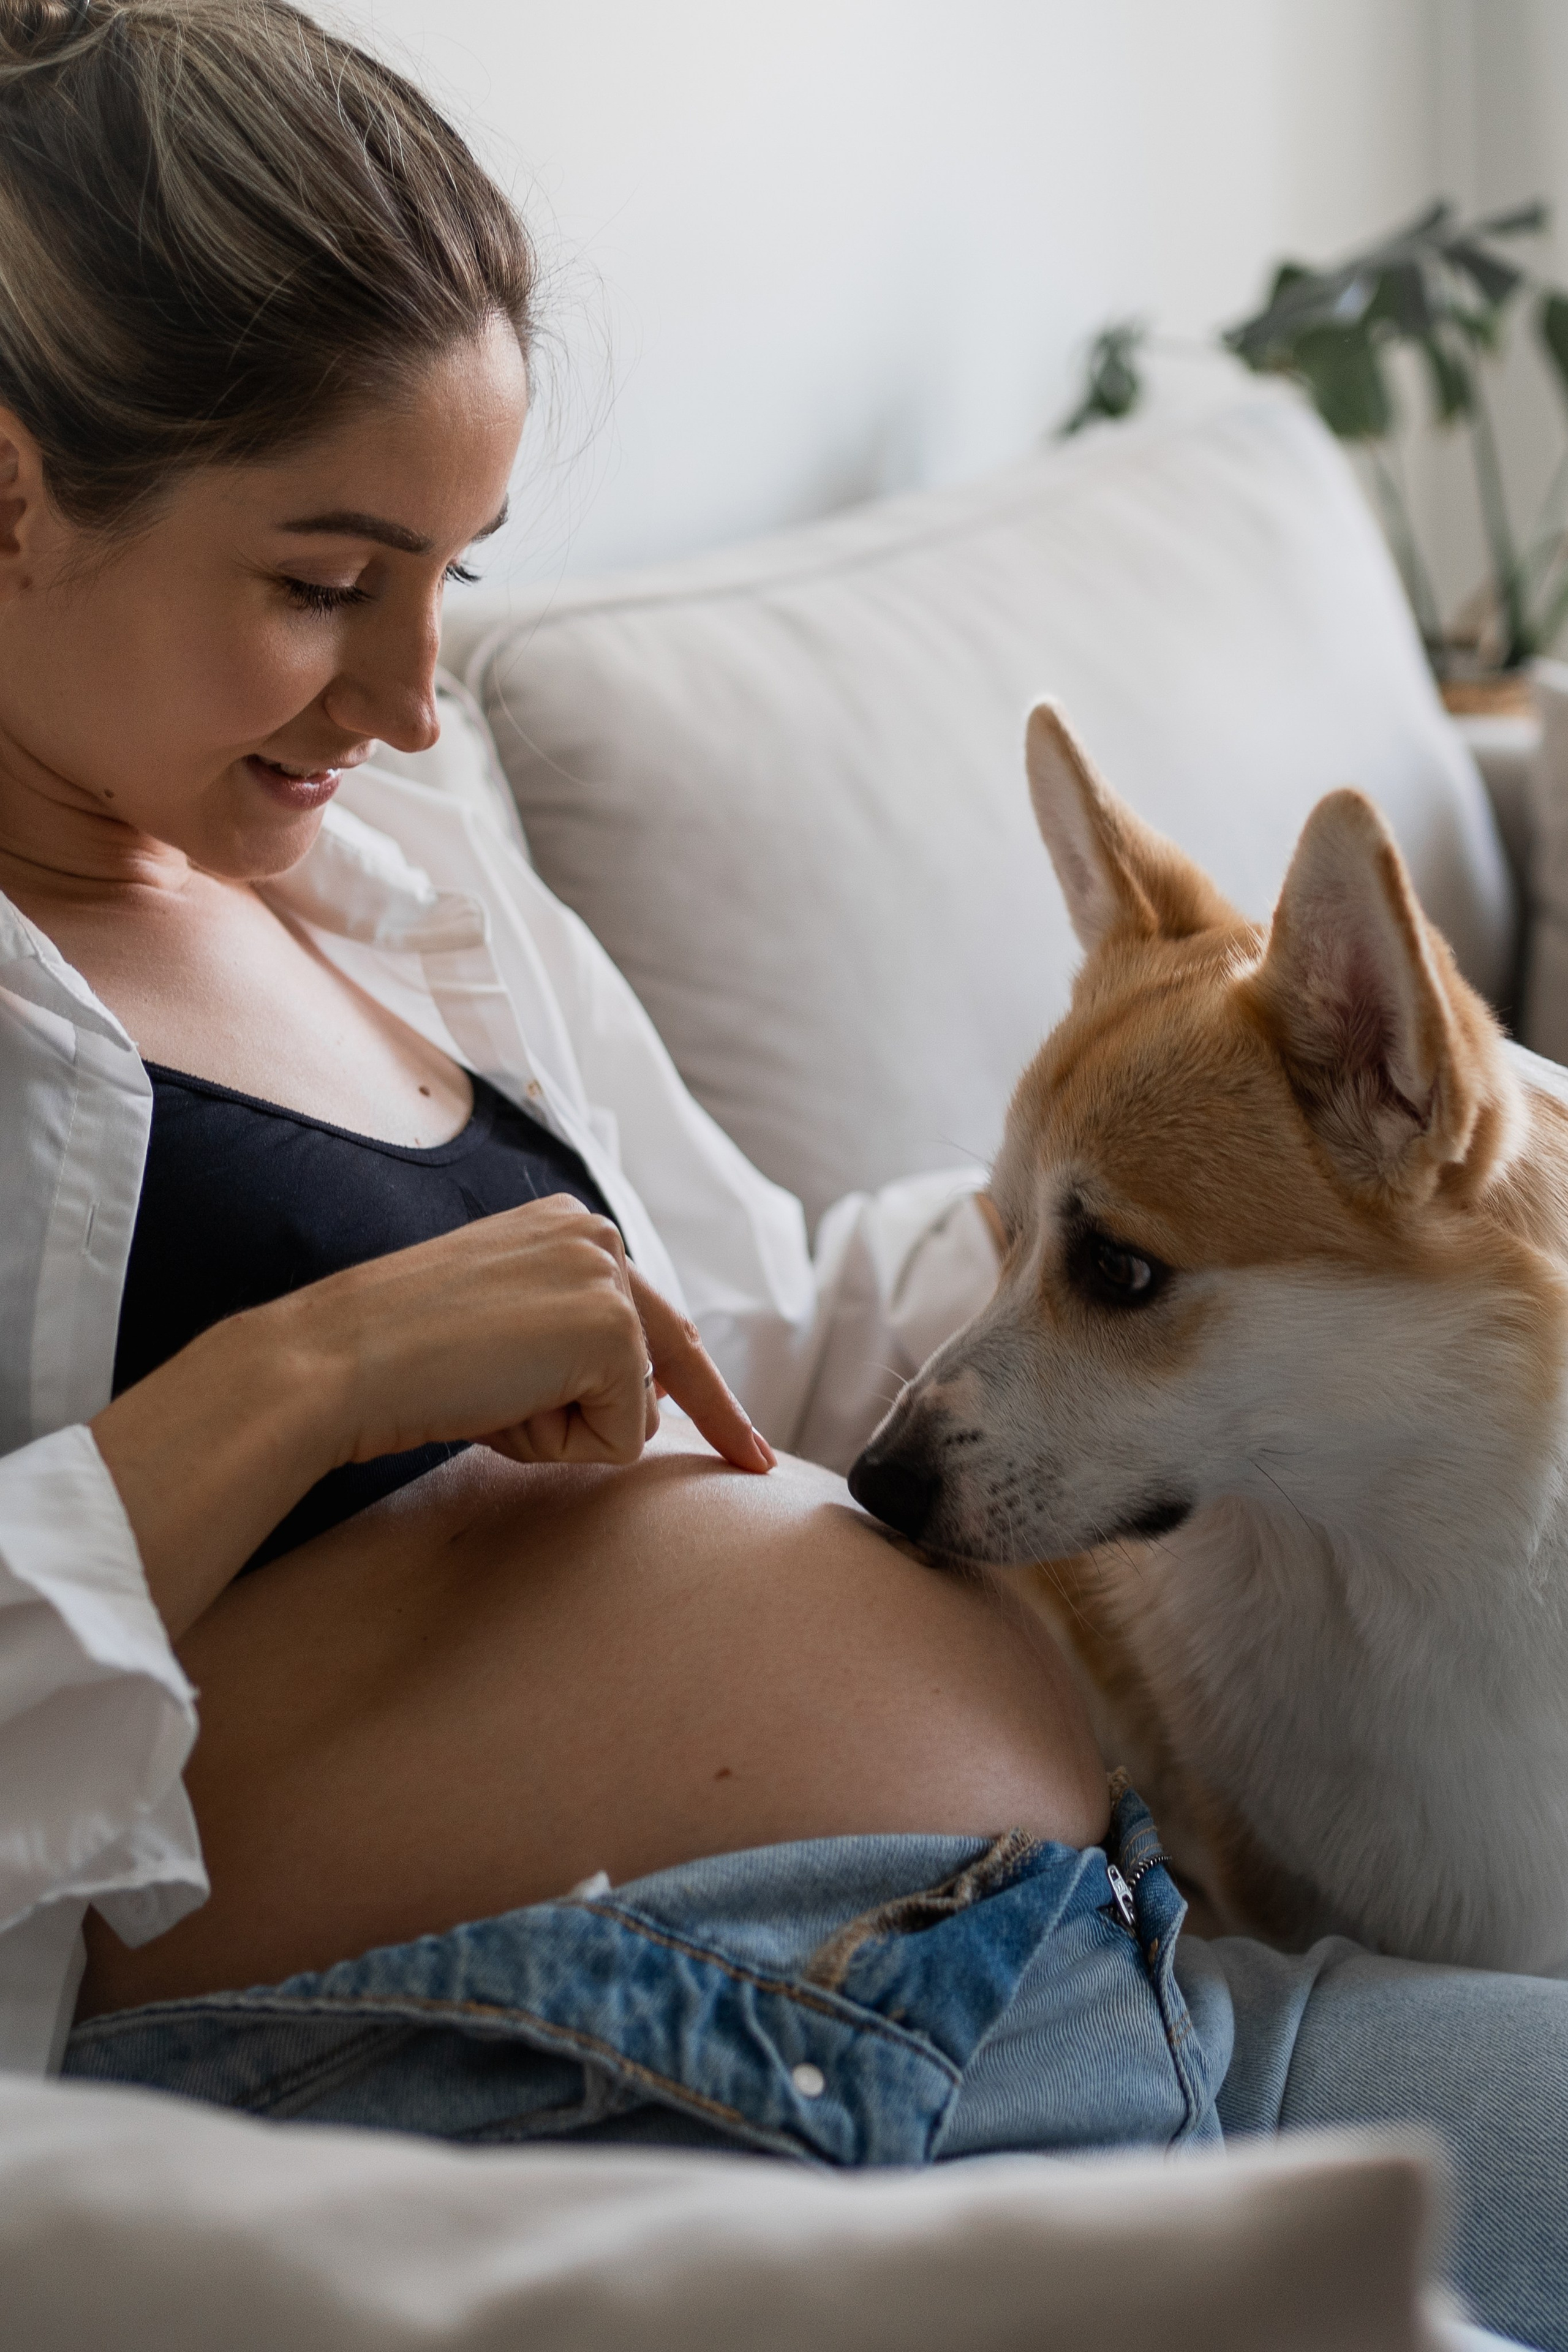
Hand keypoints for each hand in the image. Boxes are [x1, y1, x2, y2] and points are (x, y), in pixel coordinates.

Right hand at [92, 1197, 771, 1640]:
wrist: (339, 1362)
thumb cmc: (398, 1361)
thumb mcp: (500, 1336)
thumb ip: (569, 1348)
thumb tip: (648, 1404)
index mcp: (569, 1227)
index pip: (656, 1319)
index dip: (704, 1394)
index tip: (748, 1449)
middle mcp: (598, 1236)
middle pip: (667, 1360)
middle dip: (672, 1419)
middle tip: (649, 1447)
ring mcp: (608, 1277)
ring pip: (634, 1406)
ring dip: (562, 1429)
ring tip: (485, 1397)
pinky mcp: (611, 1329)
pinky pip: (623, 1435)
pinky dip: (559, 1443)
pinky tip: (497, 1404)